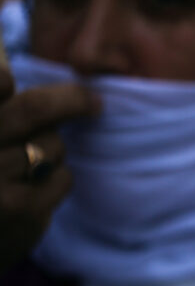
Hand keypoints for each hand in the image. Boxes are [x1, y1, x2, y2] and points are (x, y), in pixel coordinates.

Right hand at [0, 67, 97, 270]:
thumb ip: (5, 115)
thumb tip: (12, 74)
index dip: (3, 81)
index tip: (14, 82)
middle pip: (33, 109)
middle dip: (71, 100)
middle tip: (93, 102)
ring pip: (52, 145)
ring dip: (51, 152)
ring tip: (24, 170)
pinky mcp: (21, 211)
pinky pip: (62, 178)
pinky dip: (54, 181)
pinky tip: (29, 195)